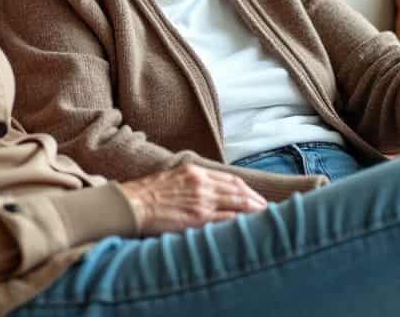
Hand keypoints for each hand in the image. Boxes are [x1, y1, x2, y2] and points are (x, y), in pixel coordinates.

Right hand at [119, 164, 266, 234]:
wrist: (131, 204)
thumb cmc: (146, 194)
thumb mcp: (171, 178)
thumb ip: (191, 182)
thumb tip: (206, 191)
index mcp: (195, 172)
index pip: (230, 180)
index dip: (247, 189)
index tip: (256, 197)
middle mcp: (201, 183)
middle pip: (238, 190)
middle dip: (256, 200)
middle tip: (269, 208)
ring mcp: (201, 200)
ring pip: (237, 203)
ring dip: (254, 210)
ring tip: (266, 217)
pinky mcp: (198, 217)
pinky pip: (226, 219)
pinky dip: (240, 222)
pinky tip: (250, 227)